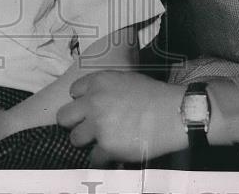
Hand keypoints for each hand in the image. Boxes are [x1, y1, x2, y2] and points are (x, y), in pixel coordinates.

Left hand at [56, 71, 186, 163]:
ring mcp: (98, 125)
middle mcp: (93, 101)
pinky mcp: (106, 146)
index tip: (90, 109)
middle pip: (64, 116)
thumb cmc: (155, 95)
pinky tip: (114, 154)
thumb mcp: (125, 79)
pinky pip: (94, 158)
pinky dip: (103, 159)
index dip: (82, 102)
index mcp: (98, 81)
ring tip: (103, 142)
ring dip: (88, 142)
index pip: (73, 92)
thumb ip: (104, 88)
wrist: (174, 113)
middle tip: (88, 128)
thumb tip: (92, 100)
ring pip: (75, 139)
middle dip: (75, 123)